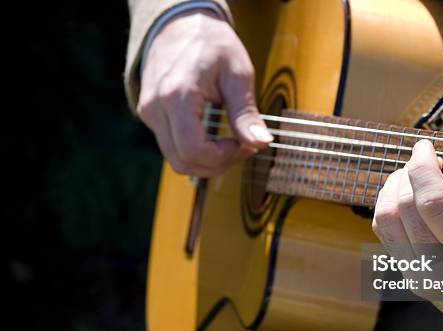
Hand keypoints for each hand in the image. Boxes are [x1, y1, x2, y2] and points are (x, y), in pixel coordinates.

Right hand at [137, 10, 272, 176]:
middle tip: (242, 147)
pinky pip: (171, 146)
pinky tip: (214, 137)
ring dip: (206, 161)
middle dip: (216, 164)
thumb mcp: (237, 73)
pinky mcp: (149, 115)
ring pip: (175, 159)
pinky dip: (194, 151)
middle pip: (182, 162)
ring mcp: (148, 113)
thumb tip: (261, 143)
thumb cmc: (211, 42)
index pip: (194, 150)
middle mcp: (155, 107)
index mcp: (176, 95)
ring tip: (230, 143)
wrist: (180, 21)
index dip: (223, 158)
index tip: (245, 145)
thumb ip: (246, 112)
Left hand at [372, 117, 442, 330]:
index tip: (425, 146)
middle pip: (403, 209)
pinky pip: (385, 235)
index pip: (432, 206)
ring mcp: (419, 278)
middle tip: (421, 158)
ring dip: (391, 189)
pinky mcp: (408, 279)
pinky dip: (389, 207)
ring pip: (385, 221)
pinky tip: (404, 197)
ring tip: (409, 175)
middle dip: (407, 173)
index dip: (423, 168)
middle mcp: (440, 272)